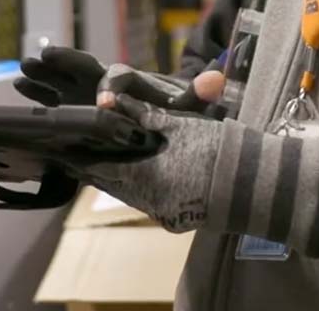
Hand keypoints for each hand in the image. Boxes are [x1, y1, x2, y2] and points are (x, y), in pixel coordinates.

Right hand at [14, 48, 222, 110]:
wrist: (162, 116)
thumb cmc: (173, 109)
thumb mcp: (188, 104)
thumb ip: (198, 93)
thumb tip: (217, 78)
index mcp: (132, 80)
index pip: (118, 80)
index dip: (110, 91)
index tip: (103, 105)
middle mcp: (106, 81)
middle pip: (84, 68)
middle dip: (63, 65)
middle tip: (39, 59)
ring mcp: (87, 94)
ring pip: (64, 81)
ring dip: (44, 77)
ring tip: (21, 73)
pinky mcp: (76, 109)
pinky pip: (56, 99)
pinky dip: (39, 94)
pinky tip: (19, 88)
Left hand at [74, 94, 221, 232]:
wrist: (254, 179)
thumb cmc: (216, 146)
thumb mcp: (181, 125)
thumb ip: (145, 115)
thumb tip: (117, 101)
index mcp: (146, 177)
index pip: (102, 170)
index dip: (82, 160)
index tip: (64, 151)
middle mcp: (150, 201)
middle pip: (113, 185)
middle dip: (96, 169)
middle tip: (79, 154)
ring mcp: (164, 214)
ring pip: (130, 194)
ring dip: (117, 178)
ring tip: (102, 162)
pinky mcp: (178, 218)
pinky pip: (147, 201)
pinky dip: (136, 186)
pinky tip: (136, 173)